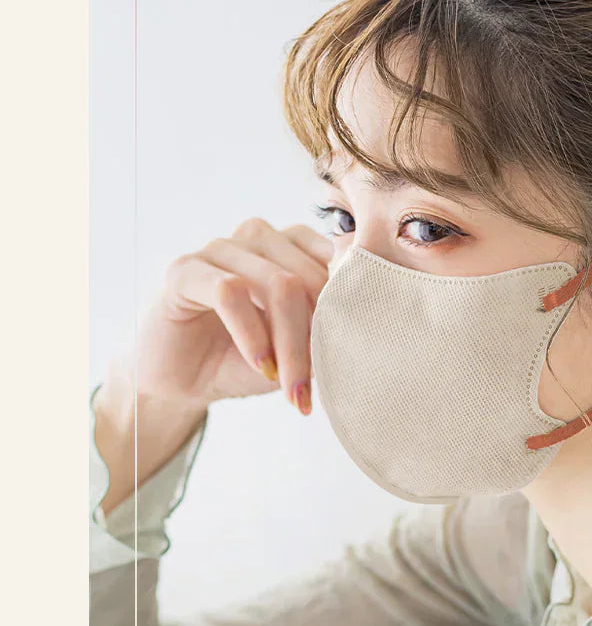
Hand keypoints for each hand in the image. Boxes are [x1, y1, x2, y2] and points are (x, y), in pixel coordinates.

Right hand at [132, 217, 334, 414]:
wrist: (183, 380)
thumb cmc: (244, 359)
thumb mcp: (297, 348)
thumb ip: (329, 330)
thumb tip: (373, 330)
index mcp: (294, 245)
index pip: (338, 261)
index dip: (348, 310)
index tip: (353, 357)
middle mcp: (260, 237)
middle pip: (310, 277)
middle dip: (318, 339)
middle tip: (316, 388)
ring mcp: (221, 248)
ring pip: (278, 284)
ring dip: (290, 345)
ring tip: (291, 388)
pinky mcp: (186, 270)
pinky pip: (229, 293)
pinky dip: (251, 335)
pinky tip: (260, 366)